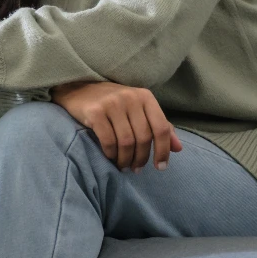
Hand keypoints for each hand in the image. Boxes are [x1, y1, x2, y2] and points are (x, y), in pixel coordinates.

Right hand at [51, 81, 182, 171]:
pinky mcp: (95, 112)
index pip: (162, 128)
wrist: (78, 89)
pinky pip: (108, 141)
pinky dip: (111, 153)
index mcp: (144, 96)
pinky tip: (110, 157)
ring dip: (125, 159)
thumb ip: (159, 126)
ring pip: (126, 142)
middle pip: (143, 138)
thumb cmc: (112, 102)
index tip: (160, 167)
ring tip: (123, 165)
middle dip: (141, 158)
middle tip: (136, 168)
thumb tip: (178, 149)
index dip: (163, 151)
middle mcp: (130, 97)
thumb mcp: (138, 109)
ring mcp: (111, 103)